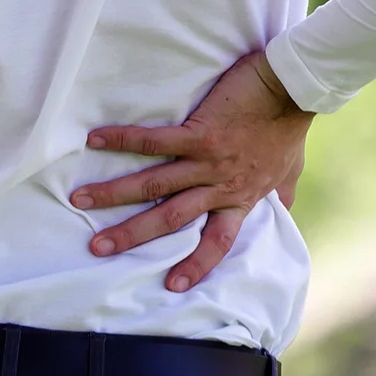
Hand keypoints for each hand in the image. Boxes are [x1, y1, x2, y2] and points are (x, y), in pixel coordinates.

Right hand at [69, 50, 311, 292]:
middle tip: (97, 247)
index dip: (195, 265)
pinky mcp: (201, 133)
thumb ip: (281, 192)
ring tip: (81, 198)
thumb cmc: (288, 126)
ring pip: (155, 184)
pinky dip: (125, 140)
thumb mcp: (289, 169)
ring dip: (115, 193)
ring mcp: (209, 161)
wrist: (295, 88)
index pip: (217, 242)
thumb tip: (283, 208)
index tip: (171, 287)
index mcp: (241, 198)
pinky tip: (95, 139)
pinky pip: (156, 140)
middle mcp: (222, 186)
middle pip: (171, 218)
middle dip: (132, 235)